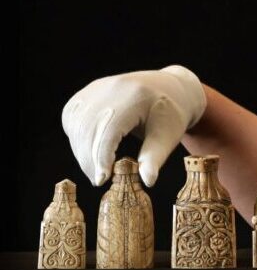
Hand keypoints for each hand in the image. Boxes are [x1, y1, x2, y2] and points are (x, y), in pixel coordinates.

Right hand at [62, 65, 205, 186]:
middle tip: (98, 180)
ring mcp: (96, 88)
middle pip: (88, 127)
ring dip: (81, 151)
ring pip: (76, 123)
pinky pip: (73, 117)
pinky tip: (89, 152)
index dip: (101, 155)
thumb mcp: (169, 136)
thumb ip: (155, 158)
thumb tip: (147, 182)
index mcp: (135, 96)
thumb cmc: (171, 115)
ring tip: (96, 170)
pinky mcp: (88, 93)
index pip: (109, 128)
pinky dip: (77, 138)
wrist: (169, 88)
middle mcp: (111, 88)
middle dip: (89, 158)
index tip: (102, 179)